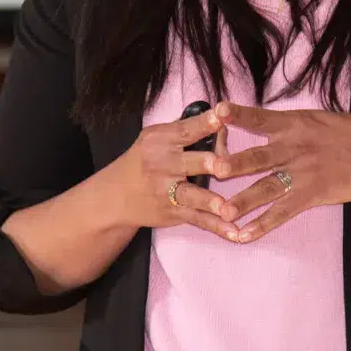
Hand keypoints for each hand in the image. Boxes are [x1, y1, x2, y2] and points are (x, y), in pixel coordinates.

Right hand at [107, 108, 239, 239]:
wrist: (116, 196)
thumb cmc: (145, 160)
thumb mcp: (157, 138)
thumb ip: (188, 129)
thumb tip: (224, 121)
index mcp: (160, 140)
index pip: (186, 130)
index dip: (205, 124)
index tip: (222, 117)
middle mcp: (163, 165)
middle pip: (190, 163)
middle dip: (208, 164)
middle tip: (223, 167)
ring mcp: (167, 191)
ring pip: (192, 195)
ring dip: (208, 201)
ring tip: (225, 208)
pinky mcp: (174, 213)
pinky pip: (199, 219)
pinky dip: (217, 227)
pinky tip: (235, 233)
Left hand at [210, 102, 350, 242]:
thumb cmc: (348, 133)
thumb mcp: (316, 119)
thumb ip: (286, 124)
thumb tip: (257, 122)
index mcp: (294, 125)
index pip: (260, 118)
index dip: (239, 114)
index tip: (219, 108)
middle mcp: (295, 149)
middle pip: (259, 157)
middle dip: (236, 163)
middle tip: (214, 168)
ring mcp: (303, 175)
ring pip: (267, 189)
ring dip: (244, 201)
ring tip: (222, 212)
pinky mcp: (312, 196)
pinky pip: (283, 213)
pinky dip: (263, 225)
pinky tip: (244, 235)